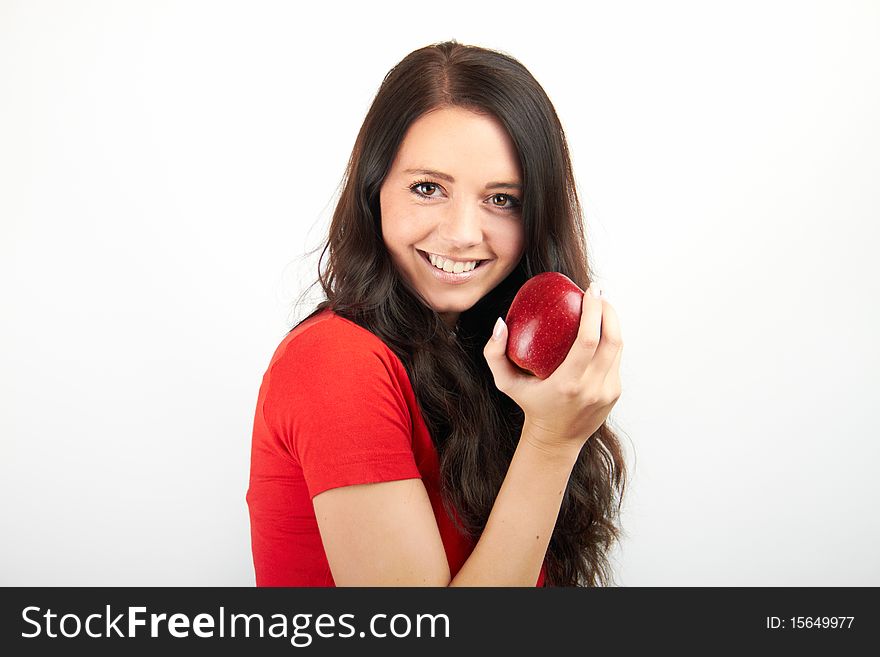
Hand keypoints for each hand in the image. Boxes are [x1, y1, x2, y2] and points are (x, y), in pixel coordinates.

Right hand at [483, 283, 622, 451]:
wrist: (555, 439)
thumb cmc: (530, 404)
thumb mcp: (505, 383)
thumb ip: (494, 354)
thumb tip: (500, 323)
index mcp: (568, 384)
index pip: (589, 340)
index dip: (594, 312)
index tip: (590, 292)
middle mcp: (592, 388)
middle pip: (612, 340)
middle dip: (608, 311)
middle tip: (597, 293)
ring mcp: (606, 392)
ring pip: (618, 348)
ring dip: (612, 323)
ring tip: (601, 306)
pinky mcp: (614, 393)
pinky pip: (615, 359)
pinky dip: (610, 340)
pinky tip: (601, 328)